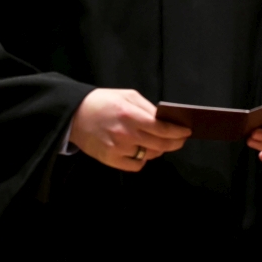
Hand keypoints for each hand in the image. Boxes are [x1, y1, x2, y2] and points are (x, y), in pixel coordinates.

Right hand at [69, 88, 190, 171]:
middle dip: (174, 142)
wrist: (74, 114)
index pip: (162, 128)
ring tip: (160, 143)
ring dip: (159, 150)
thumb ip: (147, 108)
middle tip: (181, 140)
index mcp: (130, 114)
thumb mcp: (127, 95)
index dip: (178, 132)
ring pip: (149, 155)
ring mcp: (117, 149)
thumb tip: (166, 120)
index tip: (187, 132)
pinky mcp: (110, 160)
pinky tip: (143, 150)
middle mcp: (125, 134)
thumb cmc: (103, 102)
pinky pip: (136, 165)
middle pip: (159, 144)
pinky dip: (143, 159)